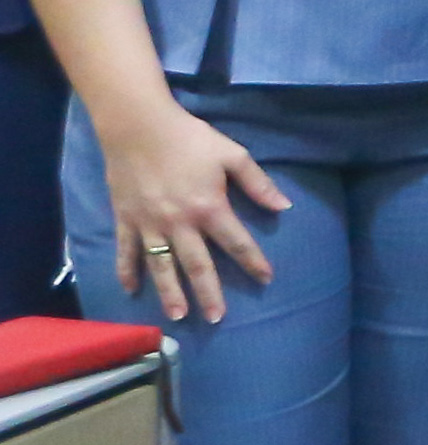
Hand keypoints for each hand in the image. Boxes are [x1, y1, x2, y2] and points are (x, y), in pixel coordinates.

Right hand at [104, 101, 286, 323]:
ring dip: (169, 292)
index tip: (266, 279)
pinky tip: (130, 290)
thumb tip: (284, 207)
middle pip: (197, 264)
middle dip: (208, 292)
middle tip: (216, 318)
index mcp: (209, 207)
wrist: (138, 126)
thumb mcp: (232, 154)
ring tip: (177, 316)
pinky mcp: (125, 220)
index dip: (253, 261)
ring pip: (160, 266)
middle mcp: (179, 223)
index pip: (237, 242)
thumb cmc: (189, 138)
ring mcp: (149, 224)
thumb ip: (258, 183)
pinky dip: (126, 271)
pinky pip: (126, 251)